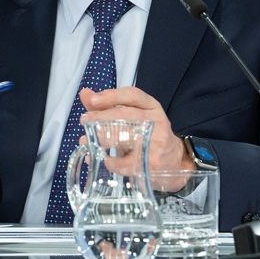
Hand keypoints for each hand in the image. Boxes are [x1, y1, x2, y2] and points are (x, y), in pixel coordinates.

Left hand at [78, 86, 194, 186]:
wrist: (174, 162)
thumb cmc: (148, 136)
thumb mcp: (133, 118)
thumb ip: (108, 106)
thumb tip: (85, 94)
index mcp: (151, 107)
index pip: (132, 95)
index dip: (110, 96)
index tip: (91, 101)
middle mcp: (156, 121)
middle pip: (126, 115)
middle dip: (101, 118)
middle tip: (85, 121)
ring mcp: (155, 143)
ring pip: (125, 137)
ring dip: (102, 139)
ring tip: (87, 141)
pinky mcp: (152, 163)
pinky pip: (126, 162)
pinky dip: (110, 162)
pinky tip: (102, 160)